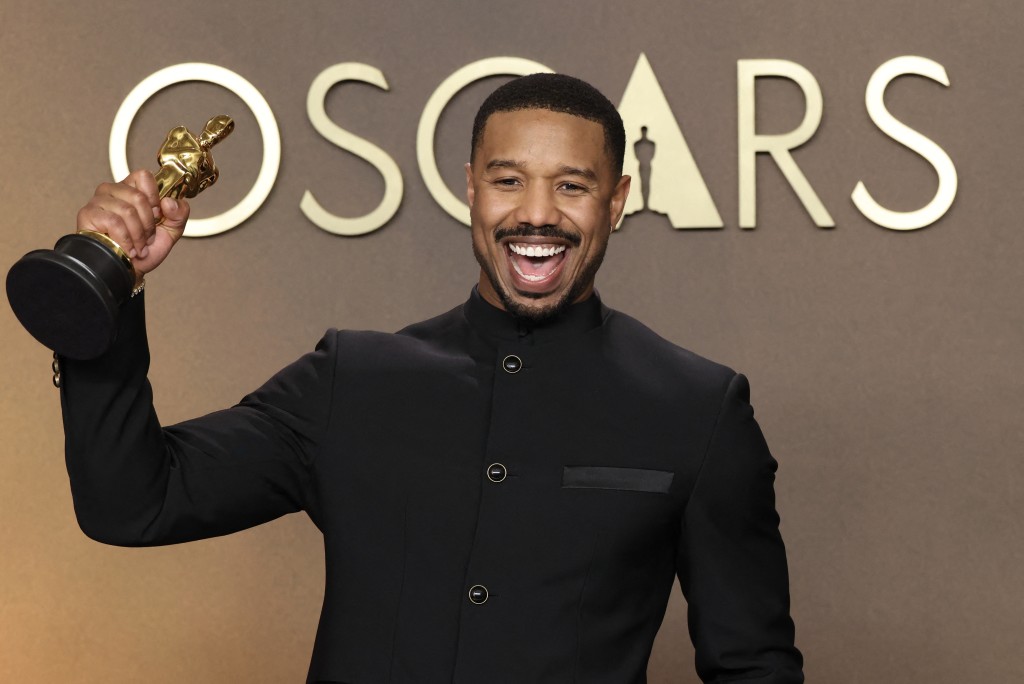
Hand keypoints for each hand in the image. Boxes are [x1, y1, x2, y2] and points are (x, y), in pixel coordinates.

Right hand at [76, 170, 190, 279]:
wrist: (129, 270)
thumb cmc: (144, 249)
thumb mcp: (170, 231)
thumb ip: (179, 213)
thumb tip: (169, 201)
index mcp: (132, 190)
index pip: (143, 176)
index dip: (155, 197)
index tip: (158, 215)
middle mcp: (114, 191)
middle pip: (138, 196)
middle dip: (148, 224)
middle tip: (147, 237)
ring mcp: (99, 201)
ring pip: (127, 210)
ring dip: (138, 235)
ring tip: (137, 245)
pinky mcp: (88, 214)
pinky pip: (114, 222)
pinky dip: (125, 240)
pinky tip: (127, 248)